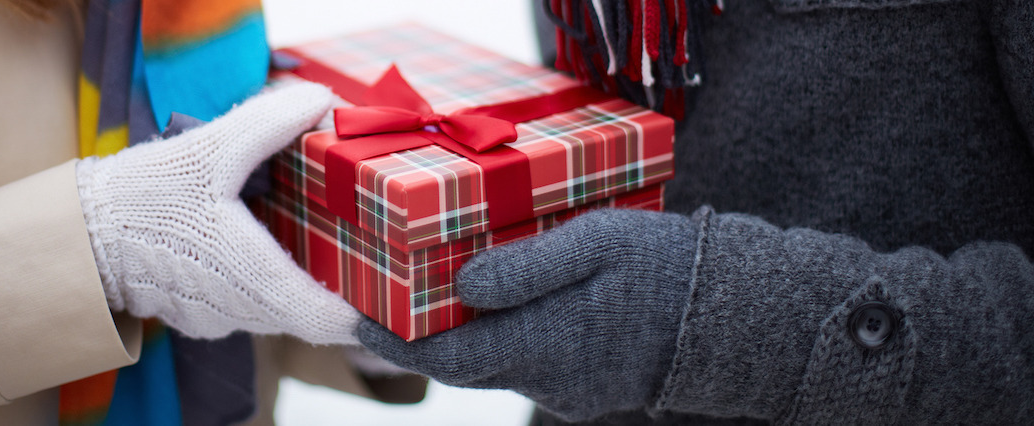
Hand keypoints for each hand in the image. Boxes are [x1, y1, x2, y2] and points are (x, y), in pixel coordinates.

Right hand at [76, 83, 360, 344]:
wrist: (83, 233)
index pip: (325, 319)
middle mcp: (240, 311)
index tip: (386, 297)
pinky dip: (263, 282)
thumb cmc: (144, 198)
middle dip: (336, 288)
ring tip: (318, 243)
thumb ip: (267, 124)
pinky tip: (264, 246)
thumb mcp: (210, 150)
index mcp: (251, 278)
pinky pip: (247, 306)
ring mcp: (218, 319)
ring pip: (277, 311)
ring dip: (297, 282)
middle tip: (362, 254)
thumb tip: (318, 100)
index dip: (362, 315)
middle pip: (307, 314)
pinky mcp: (199, 316)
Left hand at [358, 208, 699, 419]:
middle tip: (388, 294)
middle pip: (463, 363)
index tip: (356, 316)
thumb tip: (463, 281)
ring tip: (442, 288)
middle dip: (422, 333)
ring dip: (466, 332)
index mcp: (542, 344)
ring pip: (495, 362)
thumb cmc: (665, 267)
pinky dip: (505, 336)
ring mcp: (568, 387)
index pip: (445, 359)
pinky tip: (506, 301)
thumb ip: (527, 266)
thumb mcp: (596, 244)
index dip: (395, 340)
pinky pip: (529, 362)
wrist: (736, 315)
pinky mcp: (587, 385)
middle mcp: (546, 377)